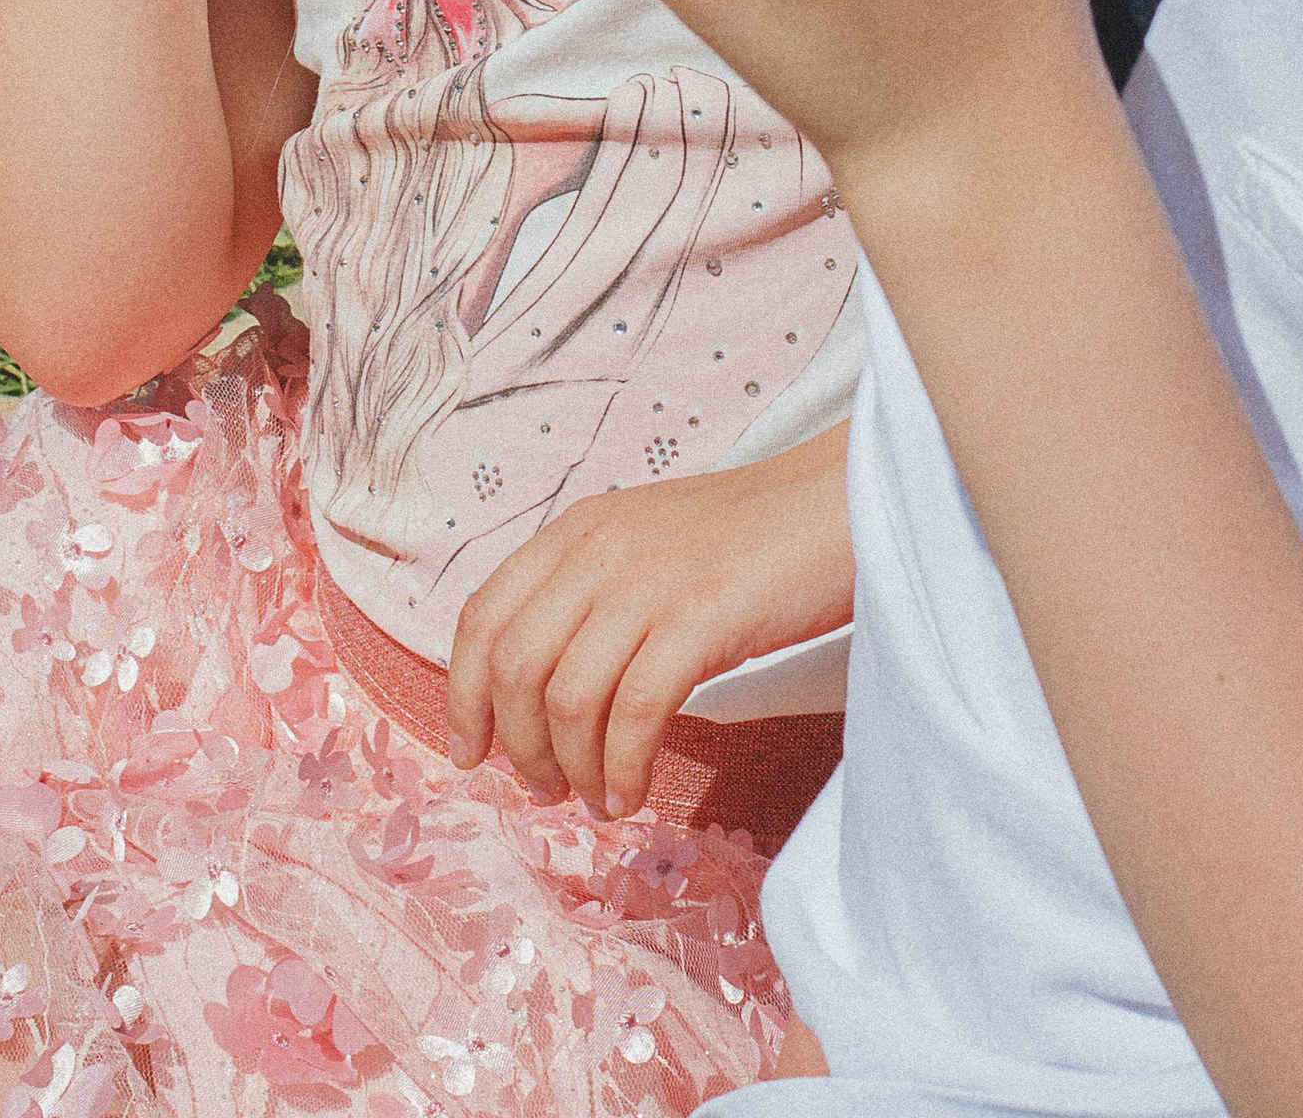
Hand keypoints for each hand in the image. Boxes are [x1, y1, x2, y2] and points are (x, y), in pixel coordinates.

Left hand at [445, 430, 853, 815]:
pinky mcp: (702, 617)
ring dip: (572, 769)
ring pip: (566, 698)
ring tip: (599, 799)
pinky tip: (633, 794)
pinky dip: (623, 770)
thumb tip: (536, 691)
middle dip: (517, 746)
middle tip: (546, 789)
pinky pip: (635, 714)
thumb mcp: (647, 546)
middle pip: (513, 667)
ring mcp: (650, 580)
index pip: (482, 617)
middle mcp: (600, 548)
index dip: (462, 694)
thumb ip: (590, 593)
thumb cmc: (751, 539)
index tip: (470, 752)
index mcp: (577, 529)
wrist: (840, 502)